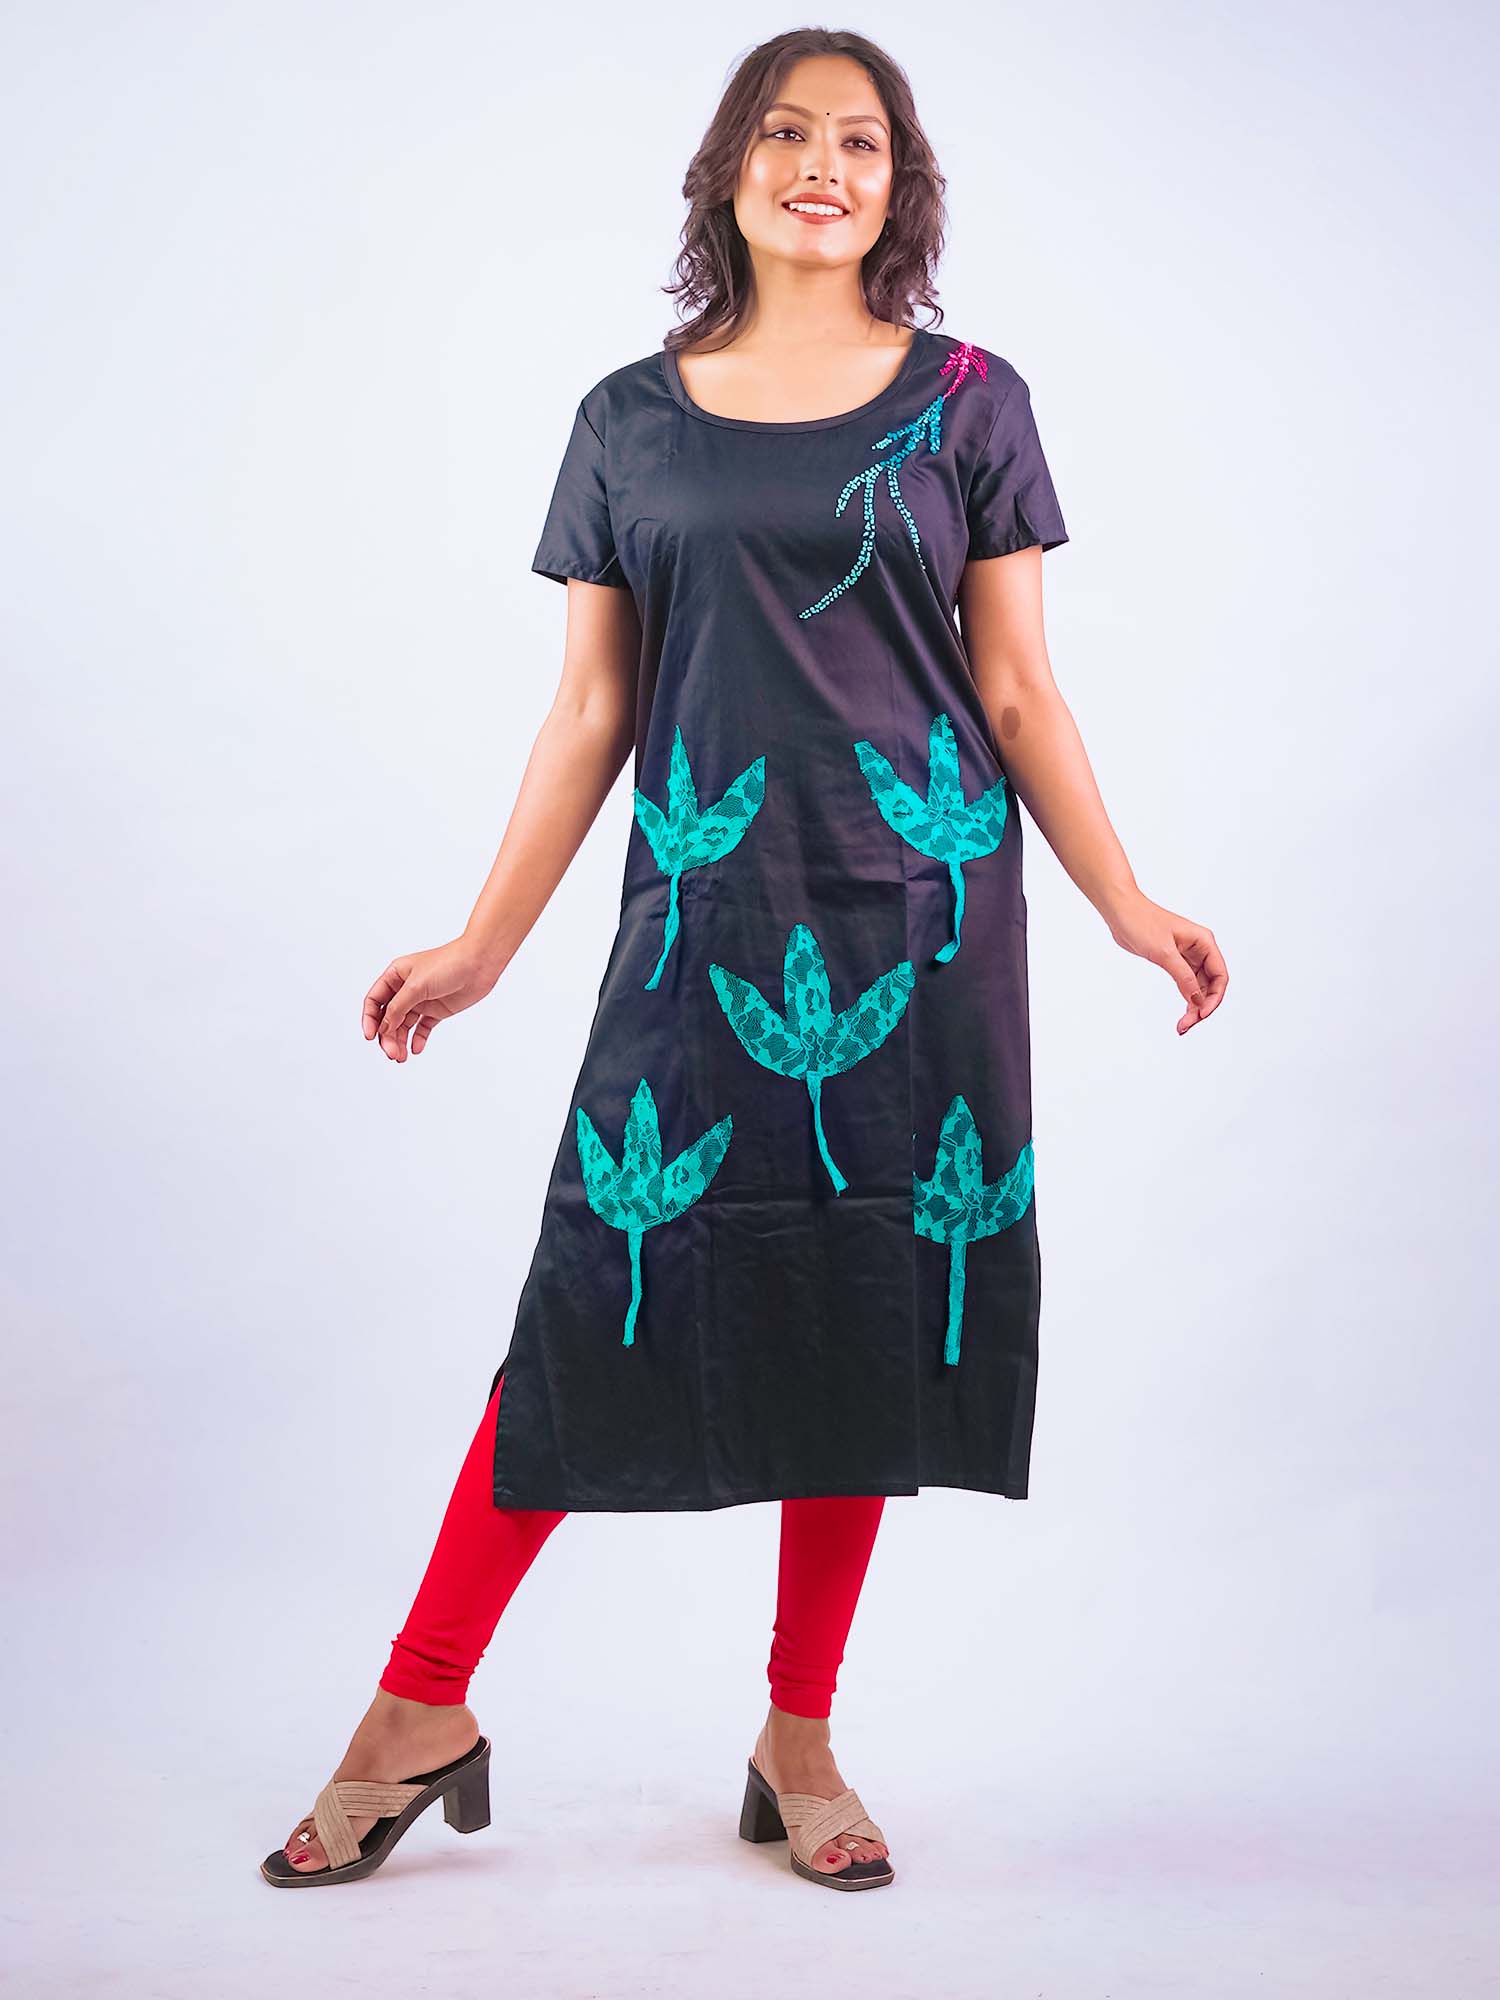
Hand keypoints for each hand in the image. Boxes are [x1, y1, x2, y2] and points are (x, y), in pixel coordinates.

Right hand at [362, 936, 500, 1061]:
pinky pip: (422, 1028)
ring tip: (401, 1057)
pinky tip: (416, 1049)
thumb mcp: (416, 987)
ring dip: (400, 1041)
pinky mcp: (437, 1010)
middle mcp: (406, 989)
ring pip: (404, 1025)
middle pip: (388, 1017)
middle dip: (387, 1036)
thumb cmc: (448, 964)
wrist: (480, 963)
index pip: (374, 1001)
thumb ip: (398, 1008)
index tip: (370, 1037)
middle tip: (392, 1053)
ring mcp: (421, 1000)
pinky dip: (417, 1039)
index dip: (369, 1019)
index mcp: (395, 975)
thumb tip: (383, 1028)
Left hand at [1105, 894, 1226, 1034]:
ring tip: (1183, 1026)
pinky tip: (1182, 1014)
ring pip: (1198, 987)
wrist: (1121, 912)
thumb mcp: (1164, 953)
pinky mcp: (1174, 961)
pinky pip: (1186, 984)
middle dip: (1202, 1006)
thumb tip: (1197, 999)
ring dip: (1193, 1006)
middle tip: (1187, 1025)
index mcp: (1203, 942)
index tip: (1201, 1014)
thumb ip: (1183, 977)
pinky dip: (1185, 998)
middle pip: (1211, 984)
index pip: (1220, 975)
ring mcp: (1187, 956)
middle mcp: (1199, 949)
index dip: (1214, 997)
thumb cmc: (1141, 923)